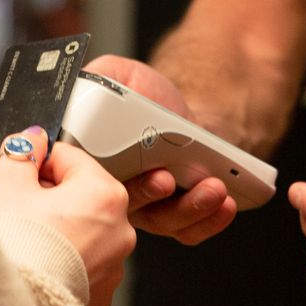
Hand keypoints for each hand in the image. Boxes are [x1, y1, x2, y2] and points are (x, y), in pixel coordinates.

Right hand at [0, 126, 136, 305]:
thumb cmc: (18, 248)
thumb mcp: (10, 183)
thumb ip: (22, 153)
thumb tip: (31, 140)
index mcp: (105, 194)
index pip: (68, 158)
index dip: (32, 157)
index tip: (13, 161)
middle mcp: (118, 229)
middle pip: (65, 196)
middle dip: (24, 191)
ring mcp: (110, 264)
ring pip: (65, 228)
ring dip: (31, 220)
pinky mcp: (95, 293)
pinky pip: (68, 259)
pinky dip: (45, 251)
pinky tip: (13, 249)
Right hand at [84, 54, 238, 244]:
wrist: (183, 114)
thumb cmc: (147, 97)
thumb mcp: (119, 74)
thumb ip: (98, 75)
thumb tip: (80, 82)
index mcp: (93, 162)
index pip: (84, 178)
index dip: (96, 180)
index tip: (116, 170)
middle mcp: (114, 191)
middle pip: (124, 205)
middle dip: (147, 193)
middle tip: (165, 179)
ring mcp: (146, 210)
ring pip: (162, 221)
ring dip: (188, 208)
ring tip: (212, 188)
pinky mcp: (175, 219)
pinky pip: (189, 231)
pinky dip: (209, 222)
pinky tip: (225, 204)